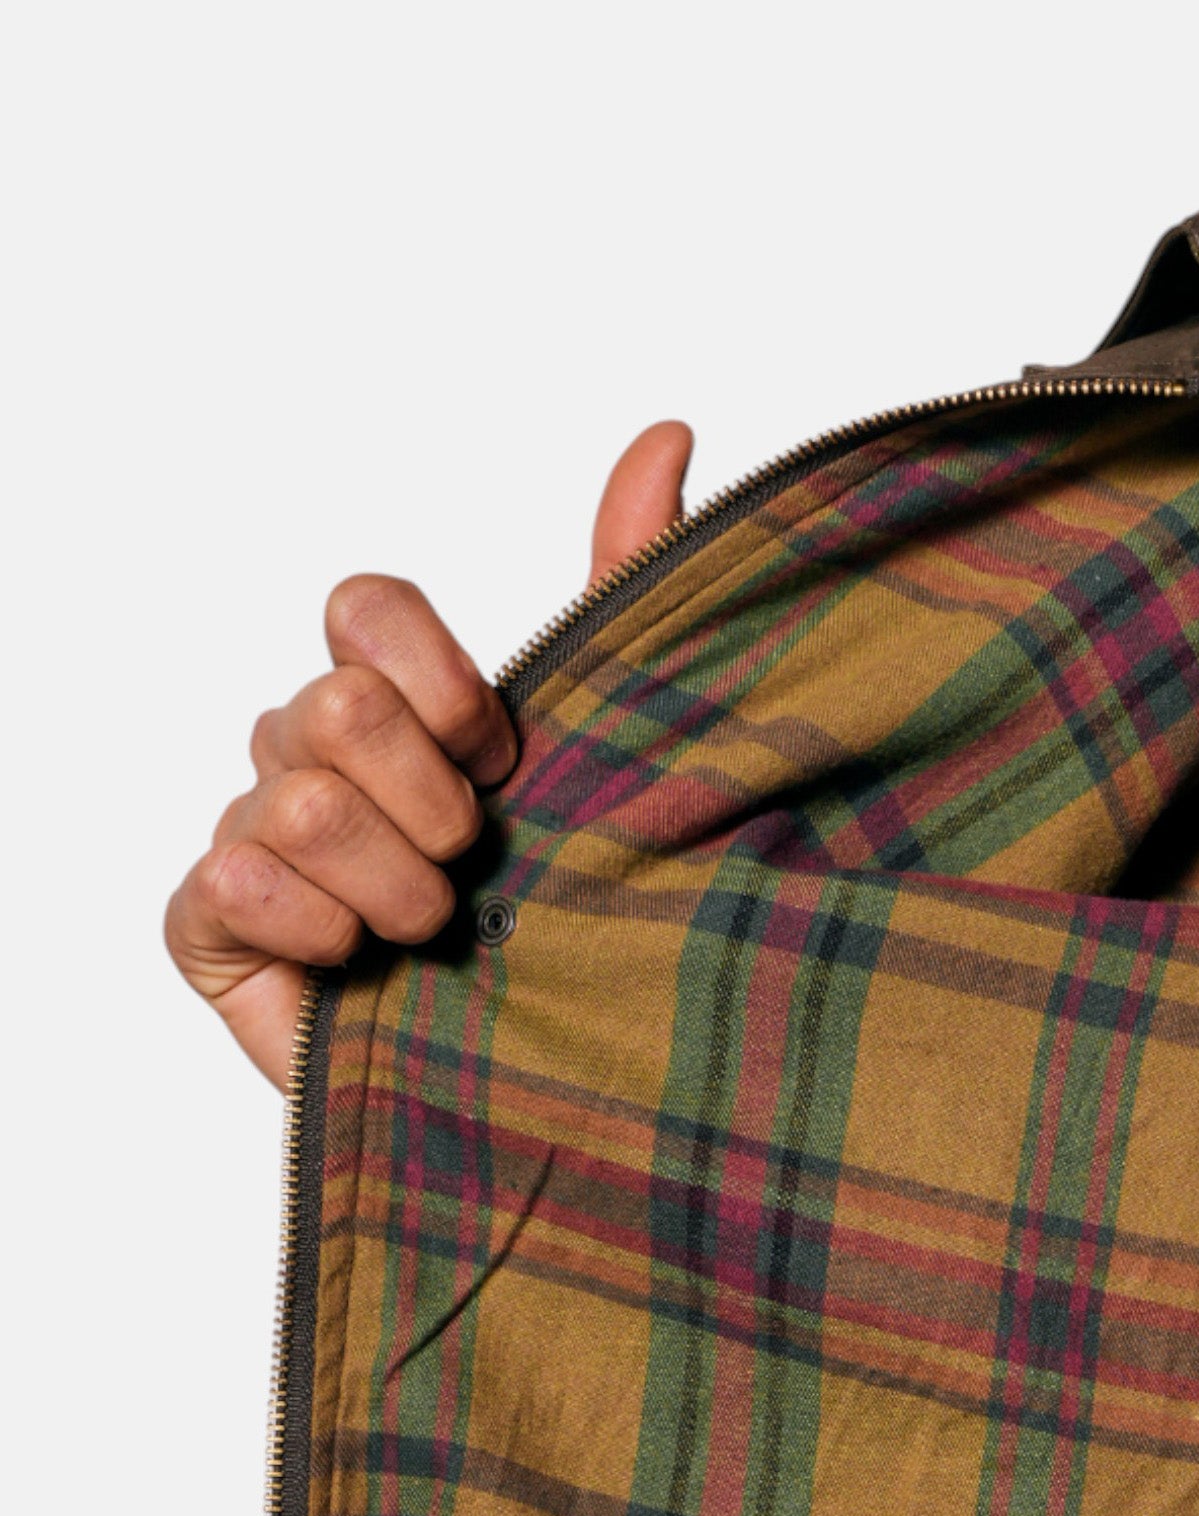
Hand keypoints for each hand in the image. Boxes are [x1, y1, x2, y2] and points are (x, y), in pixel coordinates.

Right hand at [165, 422, 694, 1083]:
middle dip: (429, 802)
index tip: (505, 757)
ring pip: (292, 798)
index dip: (434, 679)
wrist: (558, 1080)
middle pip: (331, 705)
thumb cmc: (580, 918)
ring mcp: (256, 835)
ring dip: (395, 887)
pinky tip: (366, 973)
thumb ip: (628, 590)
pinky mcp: (211, 926)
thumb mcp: (620, 749)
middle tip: (481, 867)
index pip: (362, 605)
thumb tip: (670, 435)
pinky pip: (228, 880)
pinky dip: (317, 930)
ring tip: (443, 938)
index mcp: (402, 704)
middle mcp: (316, 754)